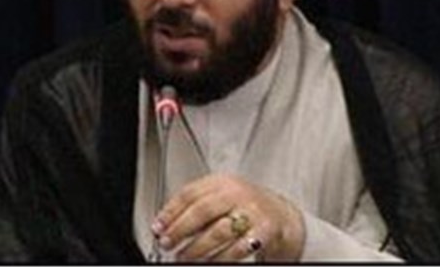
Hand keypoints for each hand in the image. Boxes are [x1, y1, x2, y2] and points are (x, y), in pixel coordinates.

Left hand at [151, 173, 305, 261]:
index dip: (170, 211)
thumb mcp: (221, 197)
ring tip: (184, 257)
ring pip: (218, 231)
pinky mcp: (264, 231)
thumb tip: (166, 223)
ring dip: (197, 248)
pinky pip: (238, 247)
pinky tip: (209, 261)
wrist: (281, 215)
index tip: (158, 226)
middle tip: (167, 242)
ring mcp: (252, 211)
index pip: (190, 193)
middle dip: (180, 229)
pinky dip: (220, 257)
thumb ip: (196, 205)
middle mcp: (237, 193)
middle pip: (202, 210)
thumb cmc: (245, 206)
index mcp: (222, 182)